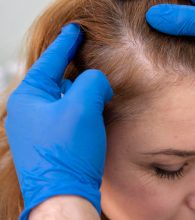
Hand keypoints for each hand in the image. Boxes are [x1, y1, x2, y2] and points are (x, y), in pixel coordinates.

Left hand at [5, 23, 112, 218]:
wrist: (64, 195)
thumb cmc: (68, 153)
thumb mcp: (82, 107)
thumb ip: (92, 82)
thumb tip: (97, 81)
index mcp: (28, 98)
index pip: (50, 61)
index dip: (66, 43)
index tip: (75, 30)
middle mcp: (28, 112)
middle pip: (56, 80)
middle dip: (76, 72)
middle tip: (90, 61)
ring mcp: (38, 128)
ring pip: (63, 99)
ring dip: (81, 93)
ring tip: (96, 89)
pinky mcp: (51, 141)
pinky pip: (66, 115)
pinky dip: (81, 109)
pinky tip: (93, 112)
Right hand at [146, 0, 194, 82]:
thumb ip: (185, 19)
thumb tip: (153, 16)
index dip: (159, 1)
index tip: (137, 5)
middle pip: (180, 1)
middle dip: (163, 7)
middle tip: (142, 15)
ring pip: (185, 9)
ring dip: (171, 14)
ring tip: (150, 24)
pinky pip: (193, 21)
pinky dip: (182, 27)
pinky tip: (171, 36)